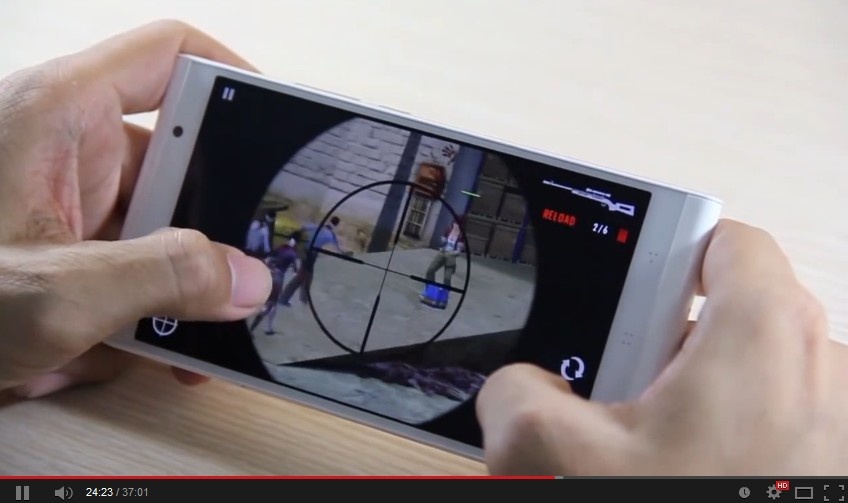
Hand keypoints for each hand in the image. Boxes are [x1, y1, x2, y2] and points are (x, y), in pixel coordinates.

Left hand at [0, 20, 271, 396]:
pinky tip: (172, 349)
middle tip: (262, 261)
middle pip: (183, 153)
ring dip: (193, 274)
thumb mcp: (52, 292)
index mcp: (62, 114)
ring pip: (166, 217)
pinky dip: (160, 301)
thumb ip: (161, 279)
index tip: (282, 127)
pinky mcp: (65, 245)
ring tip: (215, 326)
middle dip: (224, 215)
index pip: (171, 56)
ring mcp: (68, 200)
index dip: (235, 78)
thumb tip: (247, 280)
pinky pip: (136, 259)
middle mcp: (69, 146)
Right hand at [477, 220, 846, 474]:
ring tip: (643, 445)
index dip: (668, 247)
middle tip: (619, 388)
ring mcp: (833, 425)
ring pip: (747, 375)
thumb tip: (520, 390)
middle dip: (663, 342)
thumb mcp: (548, 453)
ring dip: (690, 397)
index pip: (724, 239)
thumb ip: (515, 393)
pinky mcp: (824, 466)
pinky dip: (721, 435)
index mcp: (762, 331)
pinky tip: (677, 470)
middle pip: (728, 311)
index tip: (632, 277)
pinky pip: (768, 422)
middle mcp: (818, 368)